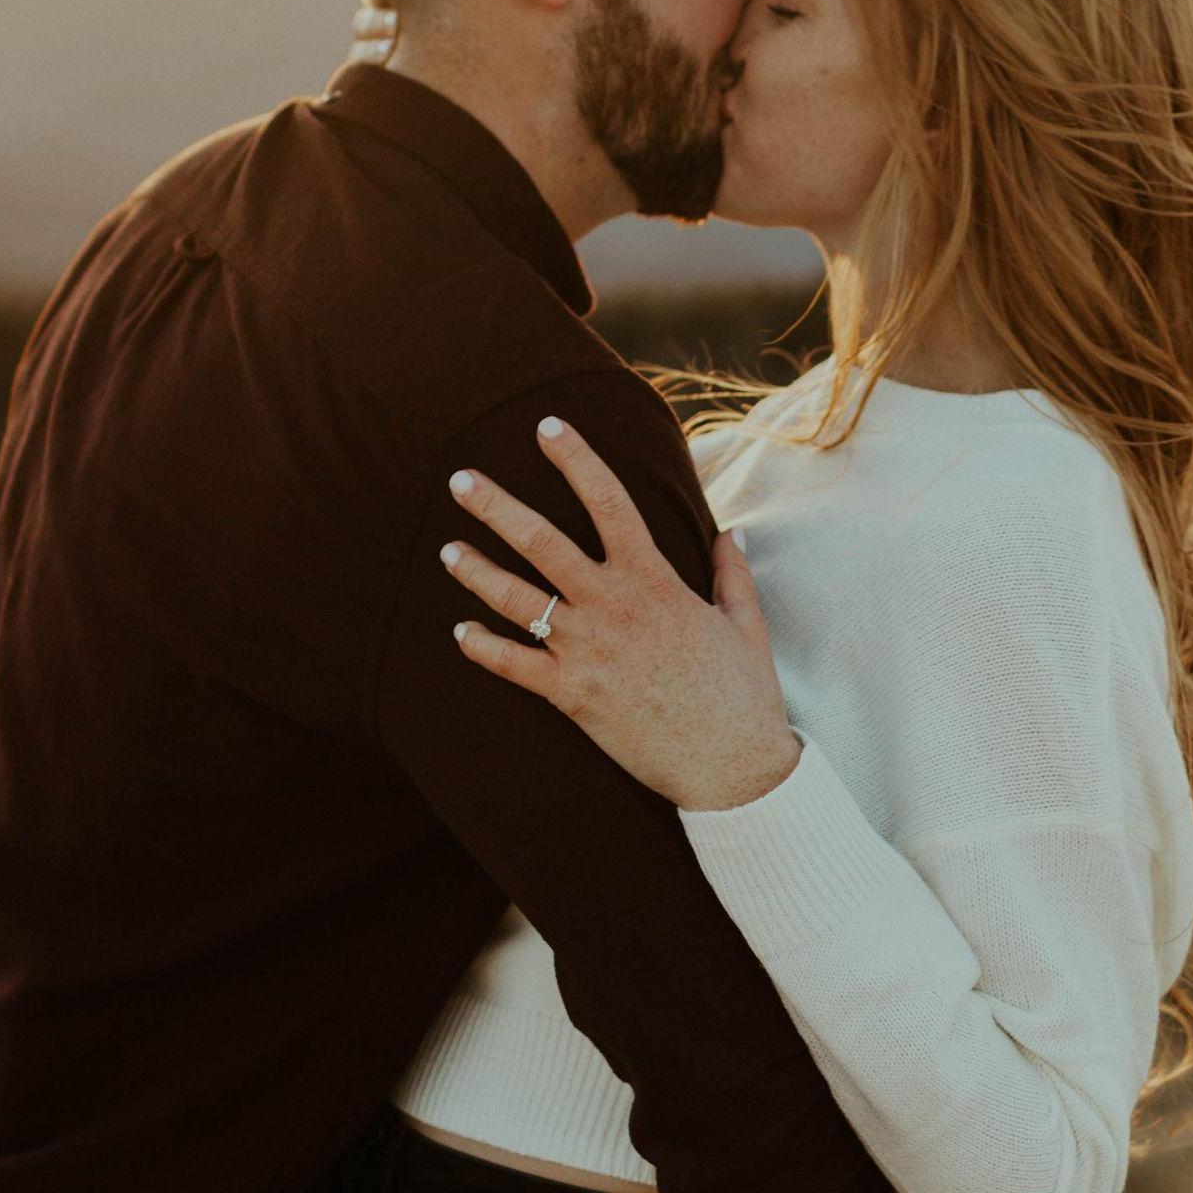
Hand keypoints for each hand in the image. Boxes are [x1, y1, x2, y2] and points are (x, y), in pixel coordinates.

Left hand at [444, 419, 804, 814]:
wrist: (731, 766)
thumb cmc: (743, 696)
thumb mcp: (745, 624)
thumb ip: (730, 575)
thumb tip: (728, 535)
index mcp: (654, 580)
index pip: (609, 501)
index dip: (576, 459)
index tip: (548, 427)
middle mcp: (613, 605)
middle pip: (542, 541)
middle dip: (496, 506)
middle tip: (459, 480)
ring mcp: (587, 649)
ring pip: (517, 598)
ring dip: (476, 571)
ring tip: (447, 550)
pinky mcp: (571, 694)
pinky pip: (513, 665)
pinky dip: (482, 647)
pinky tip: (460, 633)